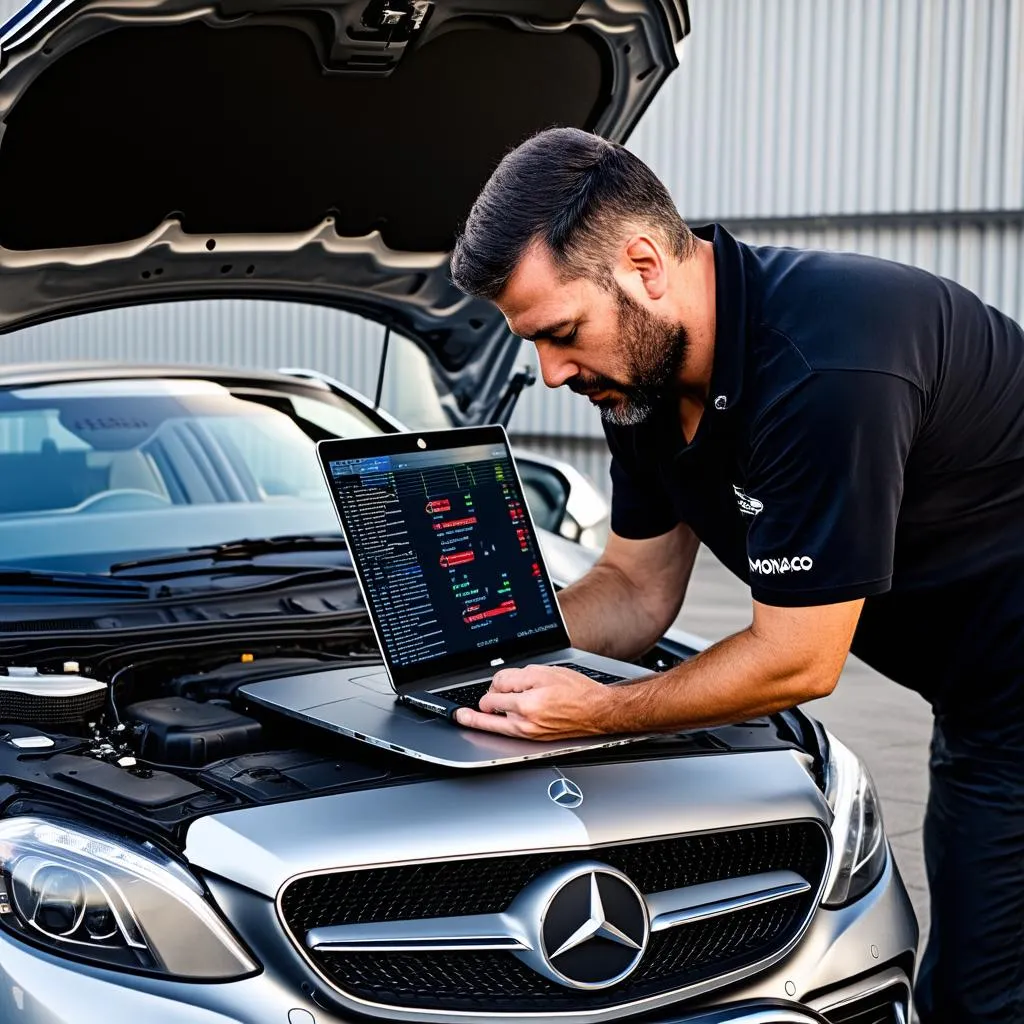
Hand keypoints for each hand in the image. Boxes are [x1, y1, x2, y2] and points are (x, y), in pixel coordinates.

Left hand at [454, 665, 613, 739]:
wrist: (596, 711)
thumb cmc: (576, 691)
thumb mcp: (543, 672)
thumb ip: (515, 677)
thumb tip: (497, 685)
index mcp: (527, 704)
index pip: (491, 699)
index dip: (488, 688)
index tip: (482, 688)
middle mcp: (525, 723)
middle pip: (488, 717)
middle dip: (480, 707)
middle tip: (463, 712)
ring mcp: (529, 734)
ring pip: (497, 726)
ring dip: (489, 717)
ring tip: (467, 716)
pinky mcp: (534, 739)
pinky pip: (509, 732)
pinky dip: (501, 724)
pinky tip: (494, 720)